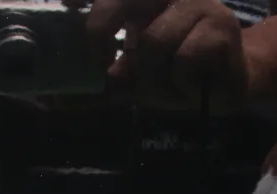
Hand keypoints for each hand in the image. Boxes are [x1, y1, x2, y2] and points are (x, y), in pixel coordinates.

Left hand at [64, 0, 247, 113]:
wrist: (224, 89)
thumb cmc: (173, 76)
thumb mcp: (130, 80)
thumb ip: (96, 85)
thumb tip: (52, 100)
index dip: (88, 5)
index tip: (79, 26)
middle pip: (123, 0)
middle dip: (102, 32)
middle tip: (104, 65)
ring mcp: (197, 4)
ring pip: (153, 42)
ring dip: (153, 79)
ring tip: (168, 87)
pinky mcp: (222, 27)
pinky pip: (184, 59)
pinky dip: (180, 84)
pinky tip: (193, 85)